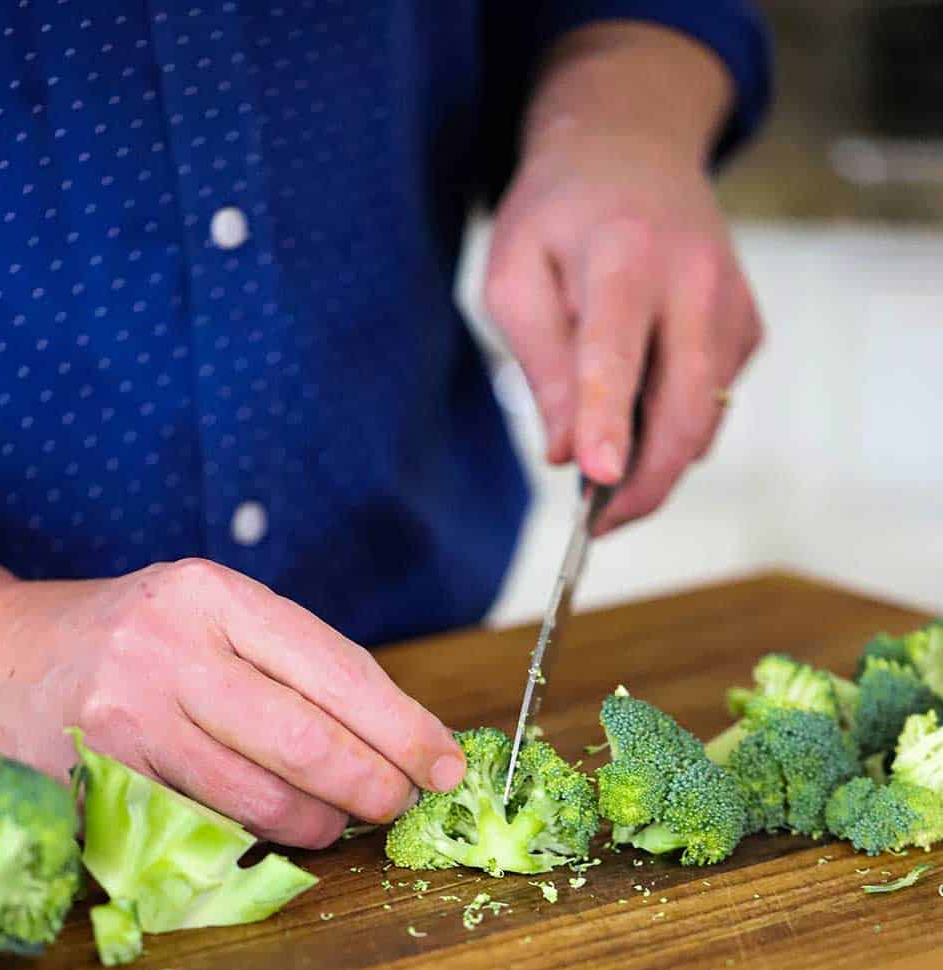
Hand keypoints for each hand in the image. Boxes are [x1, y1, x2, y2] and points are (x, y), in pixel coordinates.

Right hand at [0, 559, 465, 847]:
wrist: (0, 657)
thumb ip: (290, 664)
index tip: (445, 763)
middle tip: (399, 803)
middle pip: (306, 738)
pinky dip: (256, 837)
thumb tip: (400, 737)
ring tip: (337, 820)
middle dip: (372, 783)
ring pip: (260, 794)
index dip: (402, 726)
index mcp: (214, 594)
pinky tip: (276, 829)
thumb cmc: (132, 640)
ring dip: (318, 821)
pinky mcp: (105, 776)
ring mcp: (131, 714)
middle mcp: (171, 646)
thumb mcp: (208, 617)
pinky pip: (207, 825)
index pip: (336, 667)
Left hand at [483, 23, 763, 533]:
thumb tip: (565, 454)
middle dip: (643, 483)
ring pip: (702, 421)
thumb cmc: (559, 217)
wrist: (632, 149)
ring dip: (653, 461)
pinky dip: (671, 425)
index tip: (599, 480)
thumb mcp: (514, 274)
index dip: (608, 421)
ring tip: (603, 452)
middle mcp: (694, 278)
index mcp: (624, 254)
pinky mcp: (748, 328)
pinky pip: (710, 406)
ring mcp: (731, 305)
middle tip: (596, 526)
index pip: (616, 351)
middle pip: (682, 409)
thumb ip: (540, 364)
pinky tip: (639, 392)